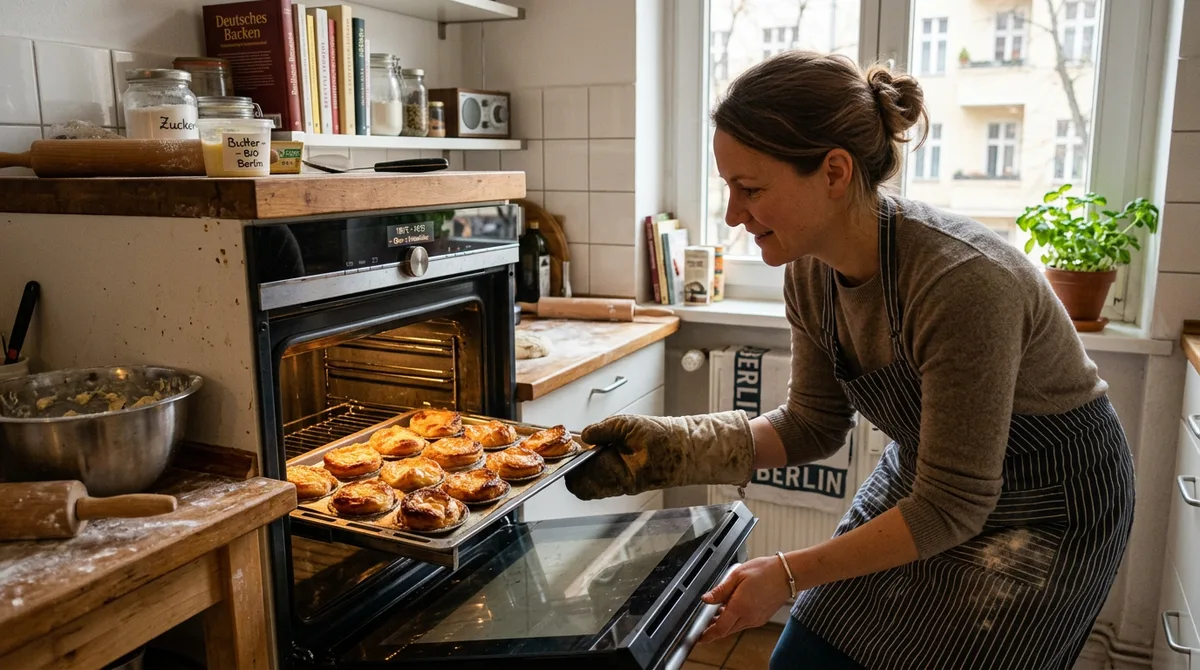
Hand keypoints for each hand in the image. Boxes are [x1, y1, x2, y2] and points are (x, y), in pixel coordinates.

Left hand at [563, 411, 754, 500]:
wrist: (686, 450)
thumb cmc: (665, 439)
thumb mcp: (630, 424)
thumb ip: (604, 429)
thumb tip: (584, 434)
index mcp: (618, 474)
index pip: (580, 480)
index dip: (569, 465)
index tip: (567, 450)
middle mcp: (617, 484)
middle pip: (581, 488)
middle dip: (573, 470)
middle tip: (574, 450)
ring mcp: (620, 485)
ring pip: (589, 486)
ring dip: (583, 469)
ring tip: (588, 449)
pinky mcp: (624, 481)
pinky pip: (601, 481)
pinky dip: (595, 468)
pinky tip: (600, 452)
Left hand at [699, 556, 791, 643]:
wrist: (786, 575)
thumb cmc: (764, 572)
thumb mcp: (737, 575)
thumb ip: (720, 590)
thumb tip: (706, 599)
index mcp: (740, 607)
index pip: (720, 628)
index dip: (708, 634)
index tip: (699, 637)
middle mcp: (749, 617)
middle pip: (726, 630)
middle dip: (714, 629)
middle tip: (704, 623)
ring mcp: (756, 620)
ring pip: (734, 628)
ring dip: (724, 624)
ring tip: (716, 612)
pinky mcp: (761, 619)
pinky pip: (743, 624)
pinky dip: (734, 620)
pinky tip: (731, 609)